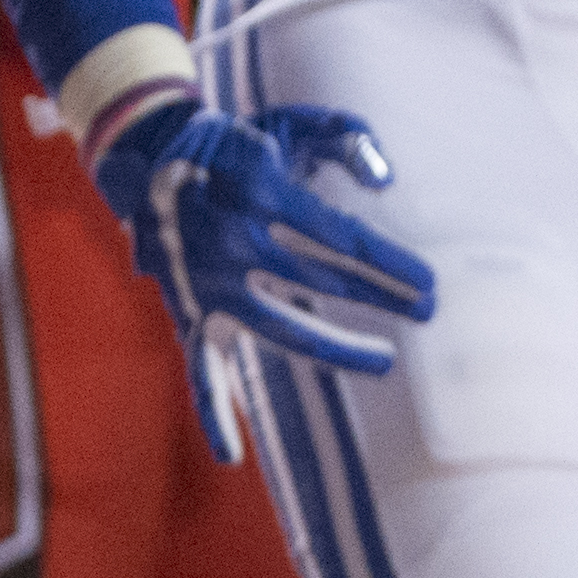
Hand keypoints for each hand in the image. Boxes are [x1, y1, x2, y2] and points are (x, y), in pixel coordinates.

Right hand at [92, 99, 437, 462]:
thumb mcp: (295, 122)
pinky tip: (232, 455)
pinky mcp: (187, 309)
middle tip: (428, 309)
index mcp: (261, 191)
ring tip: (385, 360)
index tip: (428, 282)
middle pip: (320, 281)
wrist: (149, 157)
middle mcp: (232, 242)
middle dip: (380, 297)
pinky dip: (211, 410)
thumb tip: (386, 183)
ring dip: (334, 348)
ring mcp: (206, 282)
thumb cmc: (240, 140)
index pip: (340, 239)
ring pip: (277, 328)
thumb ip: (349, 140)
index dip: (388, 263)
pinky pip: (197, 367)